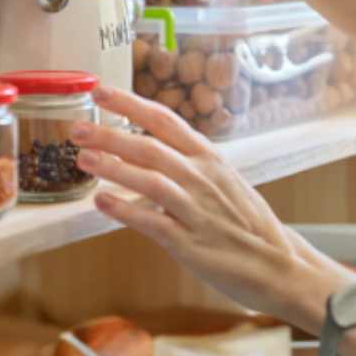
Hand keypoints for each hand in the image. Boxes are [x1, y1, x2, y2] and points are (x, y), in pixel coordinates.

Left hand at [72, 87, 345, 328]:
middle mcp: (202, 177)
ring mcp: (196, 209)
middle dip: (110, 134)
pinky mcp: (190, 242)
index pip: (165, 120)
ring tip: (82, 159)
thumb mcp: (224, 181)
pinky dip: (124, 210)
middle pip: (150, 146)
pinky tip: (102, 203)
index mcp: (210, 157)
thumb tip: (149, 154)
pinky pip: (151, 221)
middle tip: (76, 128)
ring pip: (149, 179)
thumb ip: (189, 166)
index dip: (130, 104)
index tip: (100, 91)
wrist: (279, 264)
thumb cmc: (248, 223)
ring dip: (113, 167)